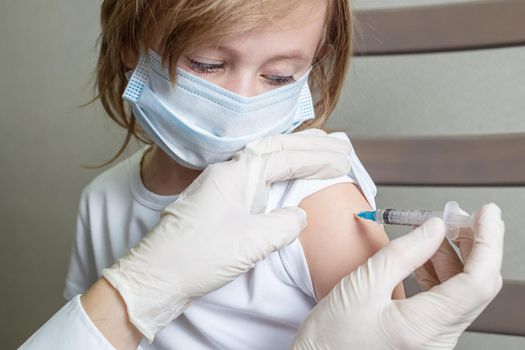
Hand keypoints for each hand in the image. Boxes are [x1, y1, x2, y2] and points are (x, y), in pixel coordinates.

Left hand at [102, 129, 353, 340]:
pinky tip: (284, 177)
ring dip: (293, 155)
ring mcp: (220, 186)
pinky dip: (277, 174)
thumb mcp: (251, 241)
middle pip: (274, 148)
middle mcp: (227, 172)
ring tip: (318, 150)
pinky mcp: (218, 203)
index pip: (284, 156)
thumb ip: (284, 223)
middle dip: (309, 145)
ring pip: (264, 161)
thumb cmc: (196, 256)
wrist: (155, 276)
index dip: (316, 157)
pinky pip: (255, 178)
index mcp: (235, 173)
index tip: (342, 158)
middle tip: (338, 144)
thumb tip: (298, 216)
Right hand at [292, 203, 503, 349]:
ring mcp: (433, 339)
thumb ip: (403, 253)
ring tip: (437, 229)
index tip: (484, 213)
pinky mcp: (425, 335)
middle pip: (476, 285)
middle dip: (473, 245)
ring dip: (455, 255)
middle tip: (458, 215)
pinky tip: (426, 254)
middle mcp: (436, 339)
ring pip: (462, 291)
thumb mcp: (362, 285)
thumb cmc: (331, 336)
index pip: (477, 282)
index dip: (486, 242)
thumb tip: (433, 228)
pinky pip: (446, 299)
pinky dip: (440, 271)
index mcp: (422, 328)